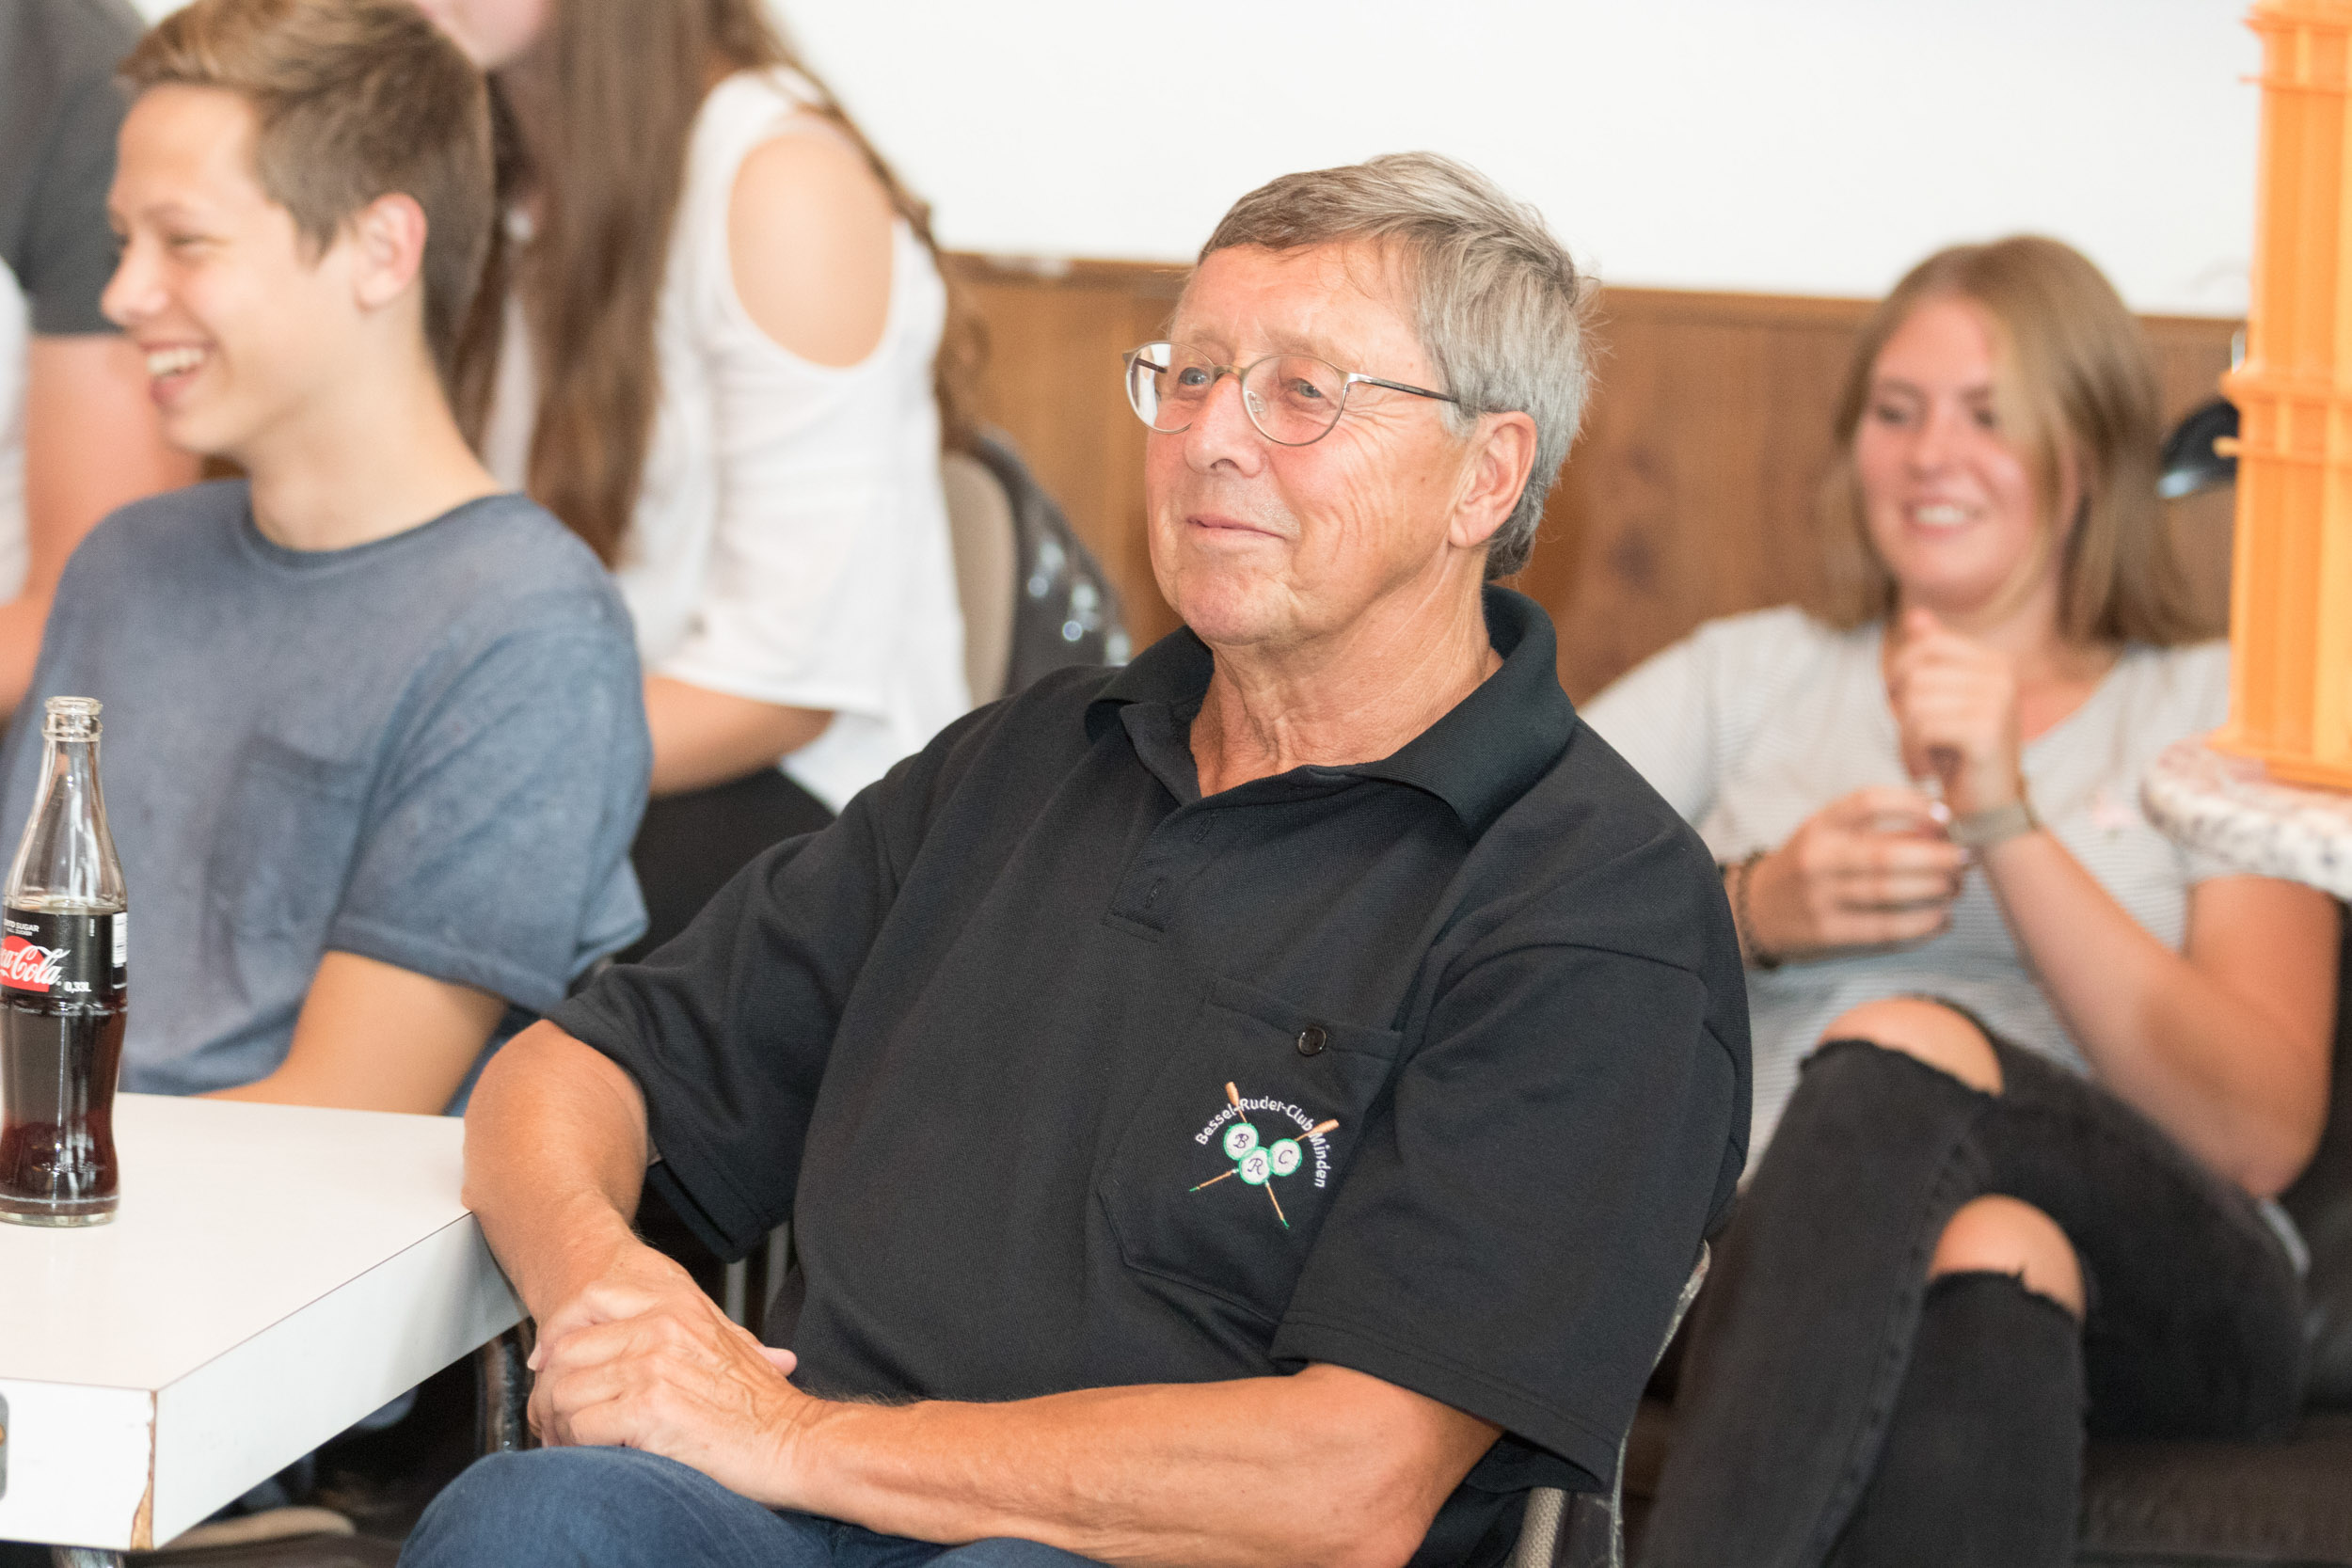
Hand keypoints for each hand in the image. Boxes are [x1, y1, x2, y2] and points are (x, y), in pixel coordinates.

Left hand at [527, 1236, 816, 1503]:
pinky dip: (578, 1447)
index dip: (556, 1339)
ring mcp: (653, 1367)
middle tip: (553, 1422)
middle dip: (549, 1394)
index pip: (584, 1305)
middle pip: (564, 1353)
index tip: (549, 1368)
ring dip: (559, 1426)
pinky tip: (595, 1455)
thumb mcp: (725, 1347)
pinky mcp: (650, 1408)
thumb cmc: (761, 1406)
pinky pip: (581, 1426)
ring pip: (564, 1391)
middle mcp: (660, 1329)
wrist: (794, 1441)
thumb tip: (639, 1339)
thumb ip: (684, 1334)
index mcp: (675, 1307)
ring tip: (571, 1445)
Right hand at [1743, 786, 1965, 956]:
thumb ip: (1880, 832)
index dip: (1913, 804)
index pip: (1868, 802)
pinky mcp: (1830, 935)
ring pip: (1891, 895)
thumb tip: (1943, 832)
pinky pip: (1886, 931)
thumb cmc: (1809, 867)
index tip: (1946, 816)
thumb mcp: (1829, 837)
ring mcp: (1821, 900)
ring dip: (1936, 892)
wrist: (1757, 911)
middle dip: (1938, 858)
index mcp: (1819, 826)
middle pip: (1887, 856)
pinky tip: (1941, 919)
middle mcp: (1817, 860)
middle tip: (1964, 859)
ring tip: (1956, 889)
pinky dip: (1923, 926)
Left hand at [1884, 607, 2024, 816]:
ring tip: (1921, 758)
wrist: (1987, 809)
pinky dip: (1911, 753)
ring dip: (1904, 738)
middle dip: (1901, 712)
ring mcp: (1998, 702)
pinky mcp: (1986, 732)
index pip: (1925, 645)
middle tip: (1915, 741)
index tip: (1903, 705)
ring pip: (1914, 703)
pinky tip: (1925, 770)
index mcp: (1994, 661)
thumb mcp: (1943, 700)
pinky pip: (1921, 729)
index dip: (1899, 674)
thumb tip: (1914, 616)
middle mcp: (2002, 675)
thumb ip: (1932, 658)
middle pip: (1915, 675)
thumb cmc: (1959, 754)